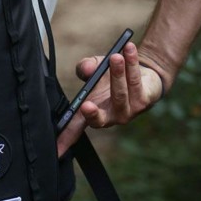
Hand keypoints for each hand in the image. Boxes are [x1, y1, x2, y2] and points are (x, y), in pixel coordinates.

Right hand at [55, 41, 163, 156]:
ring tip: (115, 56)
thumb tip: (86, 68)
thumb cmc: (110, 75)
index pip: (75, 128)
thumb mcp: (94, 68)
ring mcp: (127, 112)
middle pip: (99, 119)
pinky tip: (130, 49)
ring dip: (117, 73)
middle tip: (86, 105)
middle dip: (93, 113)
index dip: (65, 139)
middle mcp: (109, 117)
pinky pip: (135, 82)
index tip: (57, 150)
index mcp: (92, 113)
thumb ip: (85, 67)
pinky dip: (132, 64)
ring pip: (120, 93)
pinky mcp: (144, 102)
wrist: (142, 73)